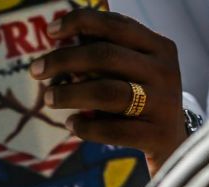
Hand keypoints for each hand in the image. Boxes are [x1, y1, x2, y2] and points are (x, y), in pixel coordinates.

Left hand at [29, 9, 185, 175]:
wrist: (173, 141)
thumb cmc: (141, 98)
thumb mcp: (132, 69)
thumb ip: (104, 51)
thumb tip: (59, 34)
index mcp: (158, 46)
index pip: (117, 25)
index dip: (82, 22)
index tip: (51, 31)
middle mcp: (164, 70)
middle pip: (106, 56)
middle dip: (64, 60)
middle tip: (35, 70)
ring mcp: (163, 103)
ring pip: (108, 92)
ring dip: (70, 94)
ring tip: (48, 98)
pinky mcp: (156, 134)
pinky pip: (113, 130)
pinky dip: (86, 127)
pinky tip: (71, 124)